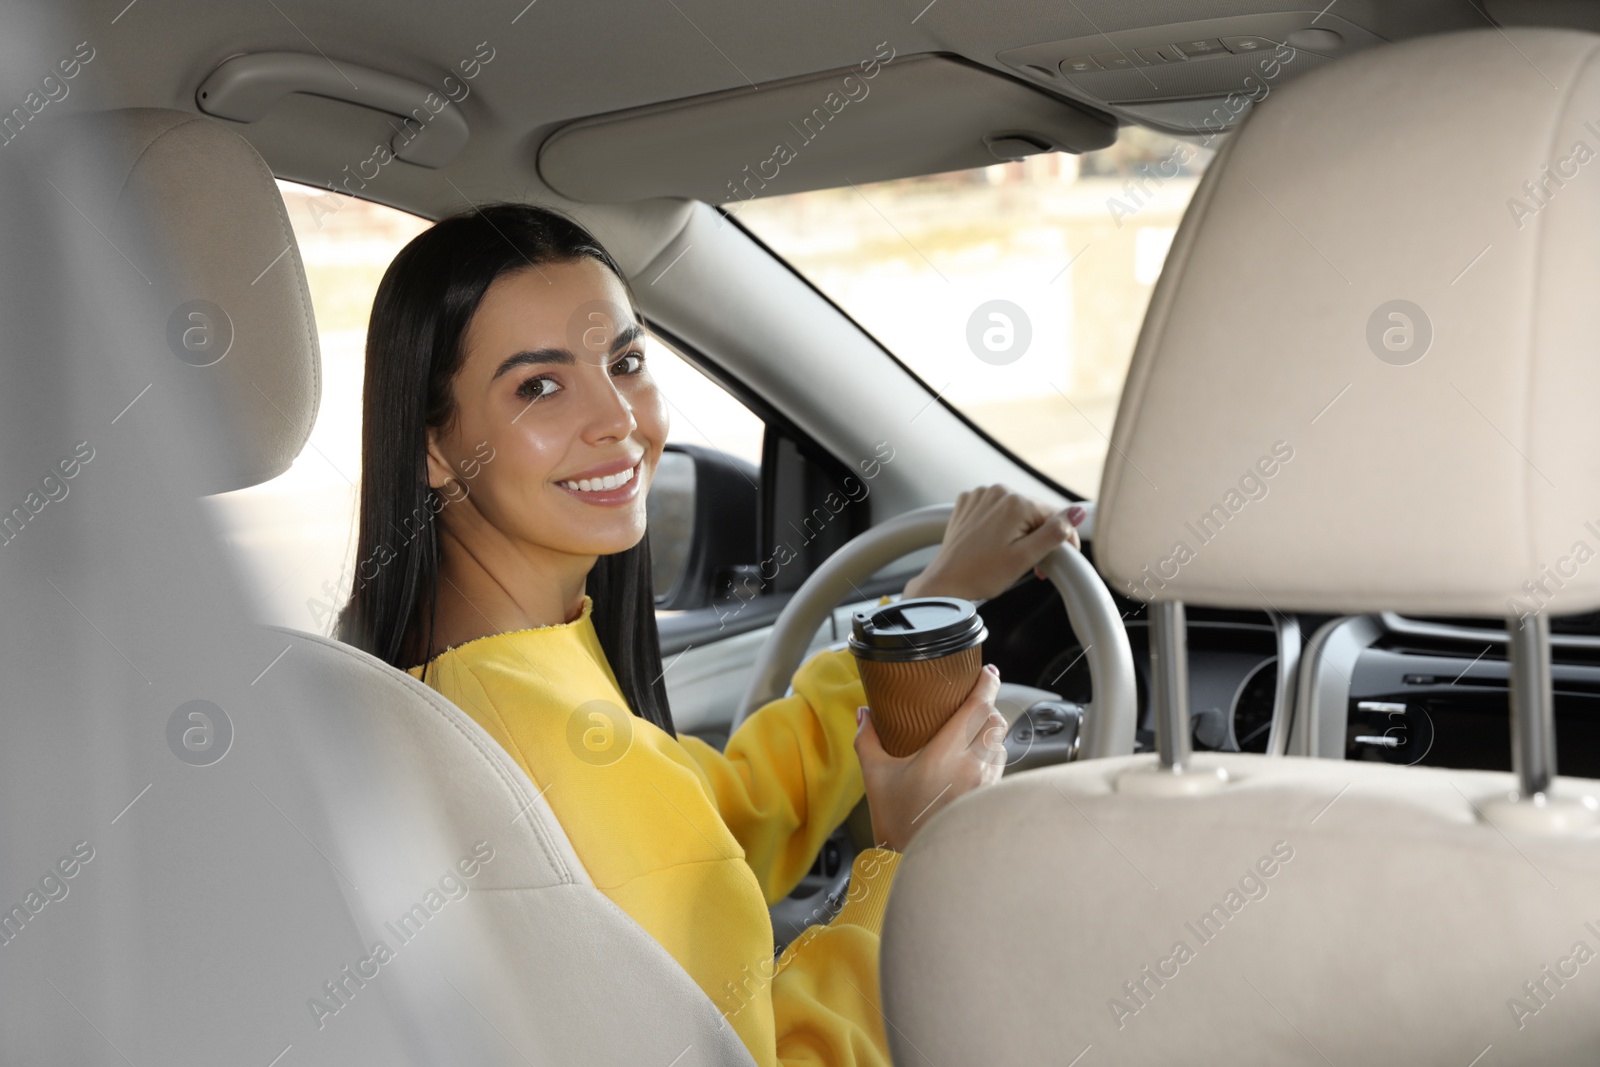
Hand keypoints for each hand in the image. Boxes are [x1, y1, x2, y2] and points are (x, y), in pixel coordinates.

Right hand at [853, 663, 1007, 851]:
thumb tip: (864, 714)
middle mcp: (972, 767)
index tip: (986, 671)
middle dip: (989, 705)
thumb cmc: (898, 823)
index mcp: (944, 755)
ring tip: (974, 728)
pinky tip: (974, 757)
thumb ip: (868, 740)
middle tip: (976, 697)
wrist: (916, 862)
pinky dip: (991, 753)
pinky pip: (999, 764)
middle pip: (996, 720)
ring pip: (1001, 742)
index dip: (987, 684)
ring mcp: (986, 784)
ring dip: (991, 730)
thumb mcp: (876, 777)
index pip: (978, 707)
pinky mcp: (990, 797)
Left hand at [902, 485, 1085, 601]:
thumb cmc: (983, 575)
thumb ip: (1054, 533)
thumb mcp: (1026, 557)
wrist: (945, 583)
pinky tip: (994, 545)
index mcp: (1015, 502)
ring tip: (1012, 557)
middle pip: (1034, 513)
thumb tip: (1078, 512)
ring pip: (1015, 512)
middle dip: (1040, 537)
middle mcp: (997, 491)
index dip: (1064, 538)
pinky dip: (999, 526)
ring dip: (1020, 531)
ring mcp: (979, 495)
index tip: (1063, 558)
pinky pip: (994, 511)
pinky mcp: (967, 503)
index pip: (1055, 515)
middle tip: (1036, 567)